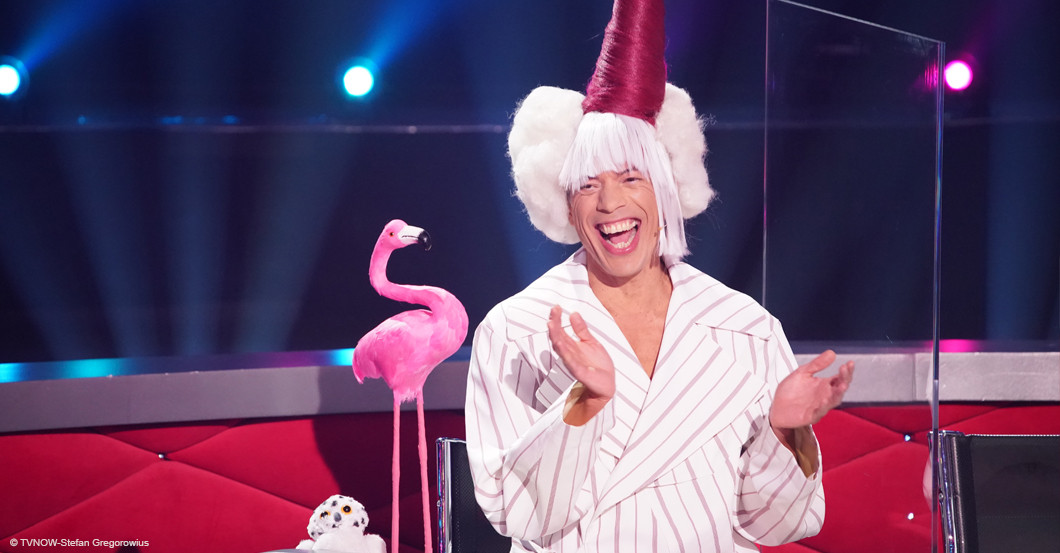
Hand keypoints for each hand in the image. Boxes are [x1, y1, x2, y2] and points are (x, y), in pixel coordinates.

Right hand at [547, 306, 614, 423]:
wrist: (607, 385)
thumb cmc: (598, 366)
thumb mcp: (591, 342)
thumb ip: (581, 329)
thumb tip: (573, 313)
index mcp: (572, 346)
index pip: (561, 331)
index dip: (557, 319)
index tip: (556, 307)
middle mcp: (570, 354)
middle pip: (558, 337)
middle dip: (554, 324)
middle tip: (553, 310)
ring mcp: (574, 363)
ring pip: (561, 348)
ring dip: (556, 337)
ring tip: (551, 324)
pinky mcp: (580, 373)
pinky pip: (571, 362)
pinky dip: (565, 354)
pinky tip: (561, 345)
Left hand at [769, 350, 853, 429]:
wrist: (777, 408)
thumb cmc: (791, 391)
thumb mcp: (802, 373)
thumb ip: (817, 364)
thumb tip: (832, 353)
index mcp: (825, 385)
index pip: (840, 378)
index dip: (846, 371)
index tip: (849, 363)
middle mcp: (825, 396)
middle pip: (840, 388)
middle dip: (845, 379)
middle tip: (845, 370)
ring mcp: (819, 406)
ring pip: (833, 401)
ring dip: (838, 394)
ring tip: (842, 385)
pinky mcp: (810, 416)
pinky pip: (819, 412)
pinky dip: (823, 407)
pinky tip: (825, 400)